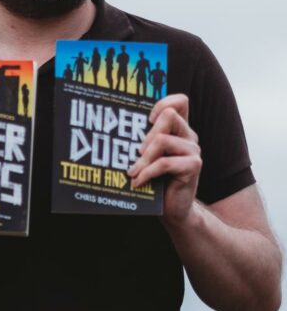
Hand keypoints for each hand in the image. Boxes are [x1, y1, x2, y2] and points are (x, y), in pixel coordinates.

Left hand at [127, 94, 201, 226]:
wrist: (173, 208)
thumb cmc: (157, 179)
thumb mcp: (149, 155)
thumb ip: (143, 139)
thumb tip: (115, 127)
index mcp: (179, 128)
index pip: (180, 101)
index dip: (163, 103)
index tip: (147, 119)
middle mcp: (188, 135)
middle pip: (169, 115)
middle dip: (147, 133)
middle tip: (136, 152)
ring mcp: (193, 150)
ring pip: (163, 140)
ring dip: (144, 157)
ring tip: (133, 170)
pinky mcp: (194, 166)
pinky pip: (165, 163)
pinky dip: (147, 172)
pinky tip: (137, 181)